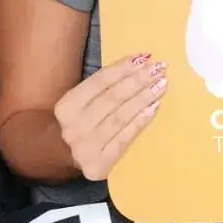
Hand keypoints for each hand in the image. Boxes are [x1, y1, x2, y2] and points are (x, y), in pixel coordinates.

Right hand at [54, 54, 166, 180]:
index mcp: (66, 107)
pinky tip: (154, 108)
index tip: (144, 57)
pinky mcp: (99, 165)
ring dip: (143, 99)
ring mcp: (86, 148)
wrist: (61, 156)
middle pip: (112, 99)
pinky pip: (125, 138)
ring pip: (120, 117)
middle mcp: (73, 127)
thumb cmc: (79, 122)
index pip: (99, 82)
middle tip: (159, 68)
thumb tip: (138, 64)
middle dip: (138, 81)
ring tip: (161, 84)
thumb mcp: (78, 102)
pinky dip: (140, 121)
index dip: (123, 68)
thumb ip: (101, 86)